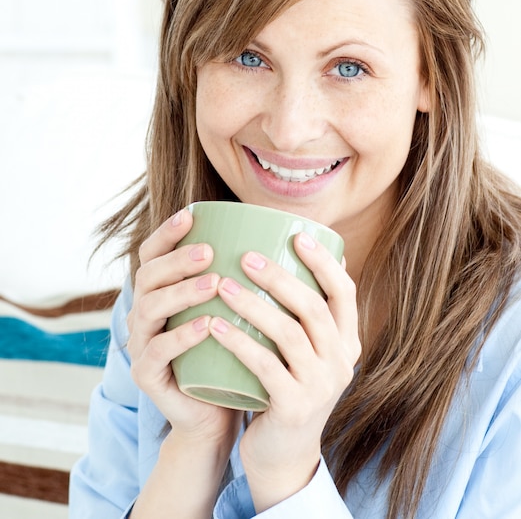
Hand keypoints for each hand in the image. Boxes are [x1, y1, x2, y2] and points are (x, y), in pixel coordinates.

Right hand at [127, 209, 240, 445]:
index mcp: (162, 292)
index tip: (191, 215)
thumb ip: (239, 278)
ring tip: (214, 283)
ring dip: (180, 293)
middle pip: (148, 277)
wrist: (218, 410)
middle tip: (209, 251)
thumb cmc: (230, 352)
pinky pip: (158, 352)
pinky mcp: (146, 375)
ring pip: (149, 309)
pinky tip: (206, 325)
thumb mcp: (233, 310)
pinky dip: (181, 336)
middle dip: (177, 260)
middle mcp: (145, 313)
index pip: (153, 255)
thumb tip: (279, 234)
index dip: (166, 233)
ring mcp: (142, 344)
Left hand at [208, 231, 360, 510]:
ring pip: (288, 333)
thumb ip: (307, 316)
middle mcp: (341, 362)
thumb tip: (300, 263)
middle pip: (313, 307)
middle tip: (244, 256)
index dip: (323, 261)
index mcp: (348, 342)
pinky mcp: (294, 407)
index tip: (297, 235)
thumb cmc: (288, 388)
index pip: (345, 292)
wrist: (283, 455)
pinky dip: (239, 342)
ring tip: (222, 285)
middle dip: (278, 277)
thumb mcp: (308, 353)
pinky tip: (214, 325)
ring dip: (252, 305)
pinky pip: (264, 366)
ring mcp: (320, 386)